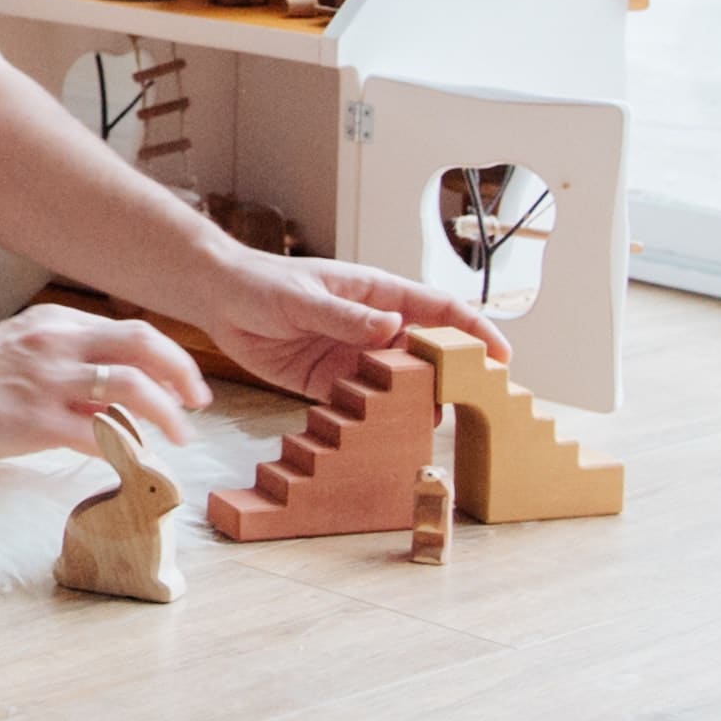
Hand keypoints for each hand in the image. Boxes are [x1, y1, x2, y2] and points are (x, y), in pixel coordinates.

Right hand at [0, 304, 208, 462]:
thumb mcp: (20, 351)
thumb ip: (64, 363)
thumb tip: (110, 397)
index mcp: (55, 323)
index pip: (130, 332)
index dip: (167, 358)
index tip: (183, 384)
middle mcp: (58, 344)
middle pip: (144, 345)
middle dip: (183, 373)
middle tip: (199, 403)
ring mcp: (49, 381)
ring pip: (132, 386)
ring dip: (167, 414)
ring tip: (179, 437)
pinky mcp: (37, 421)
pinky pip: (102, 435)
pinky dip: (130, 450)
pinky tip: (137, 465)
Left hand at [181, 238, 503, 400]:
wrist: (219, 299)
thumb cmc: (264, 283)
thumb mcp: (304, 297)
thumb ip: (346, 317)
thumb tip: (392, 327)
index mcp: (378, 295)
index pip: (439, 311)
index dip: (474, 331)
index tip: (501, 355)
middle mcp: (374, 328)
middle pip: (426, 354)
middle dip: (450, 377)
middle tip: (469, 404)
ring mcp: (354, 358)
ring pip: (398, 384)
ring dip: (414, 403)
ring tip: (428, 427)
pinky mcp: (330, 383)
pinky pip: (363, 404)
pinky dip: (376, 420)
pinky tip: (385, 437)